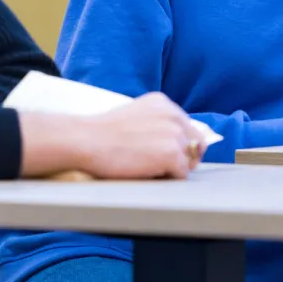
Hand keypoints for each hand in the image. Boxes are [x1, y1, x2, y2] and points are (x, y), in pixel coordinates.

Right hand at [18, 92, 205, 179]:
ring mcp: (175, 134)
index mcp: (164, 103)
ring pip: (189, 160)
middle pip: (195, 143)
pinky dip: (168, 178)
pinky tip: (147, 172)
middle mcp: (174, 114)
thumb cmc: (102, 133)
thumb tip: (172, 142)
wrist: (87, 140)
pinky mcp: (172, 154)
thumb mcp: (135, 115)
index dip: (179, 143)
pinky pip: (182, 174)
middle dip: (183, 156)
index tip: (164, 153)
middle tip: (161, 166)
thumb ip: (155, 123)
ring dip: (173, 168)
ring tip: (148, 167)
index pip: (187, 126)